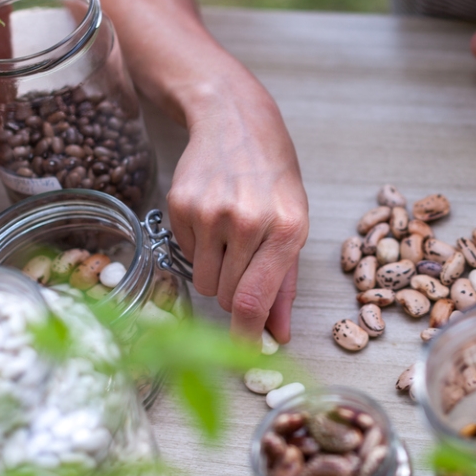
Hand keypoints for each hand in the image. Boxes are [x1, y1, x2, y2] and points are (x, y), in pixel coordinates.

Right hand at [166, 80, 307, 341]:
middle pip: (227, 298)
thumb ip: (284, 282)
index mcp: (288, 227)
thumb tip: (276, 334)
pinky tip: (211, 216)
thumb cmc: (273, 174)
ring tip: (229, 237)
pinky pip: (184, 255)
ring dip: (214, 273)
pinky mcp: (180, 205)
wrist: (235, 119)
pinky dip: (197, 247)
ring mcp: (211, 212)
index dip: (246, 336)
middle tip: (244, 264)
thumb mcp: (295, 220)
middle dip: (235, 295)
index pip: (255, 299)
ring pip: (203, 283)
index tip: (244, 356)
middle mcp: (248, 220)